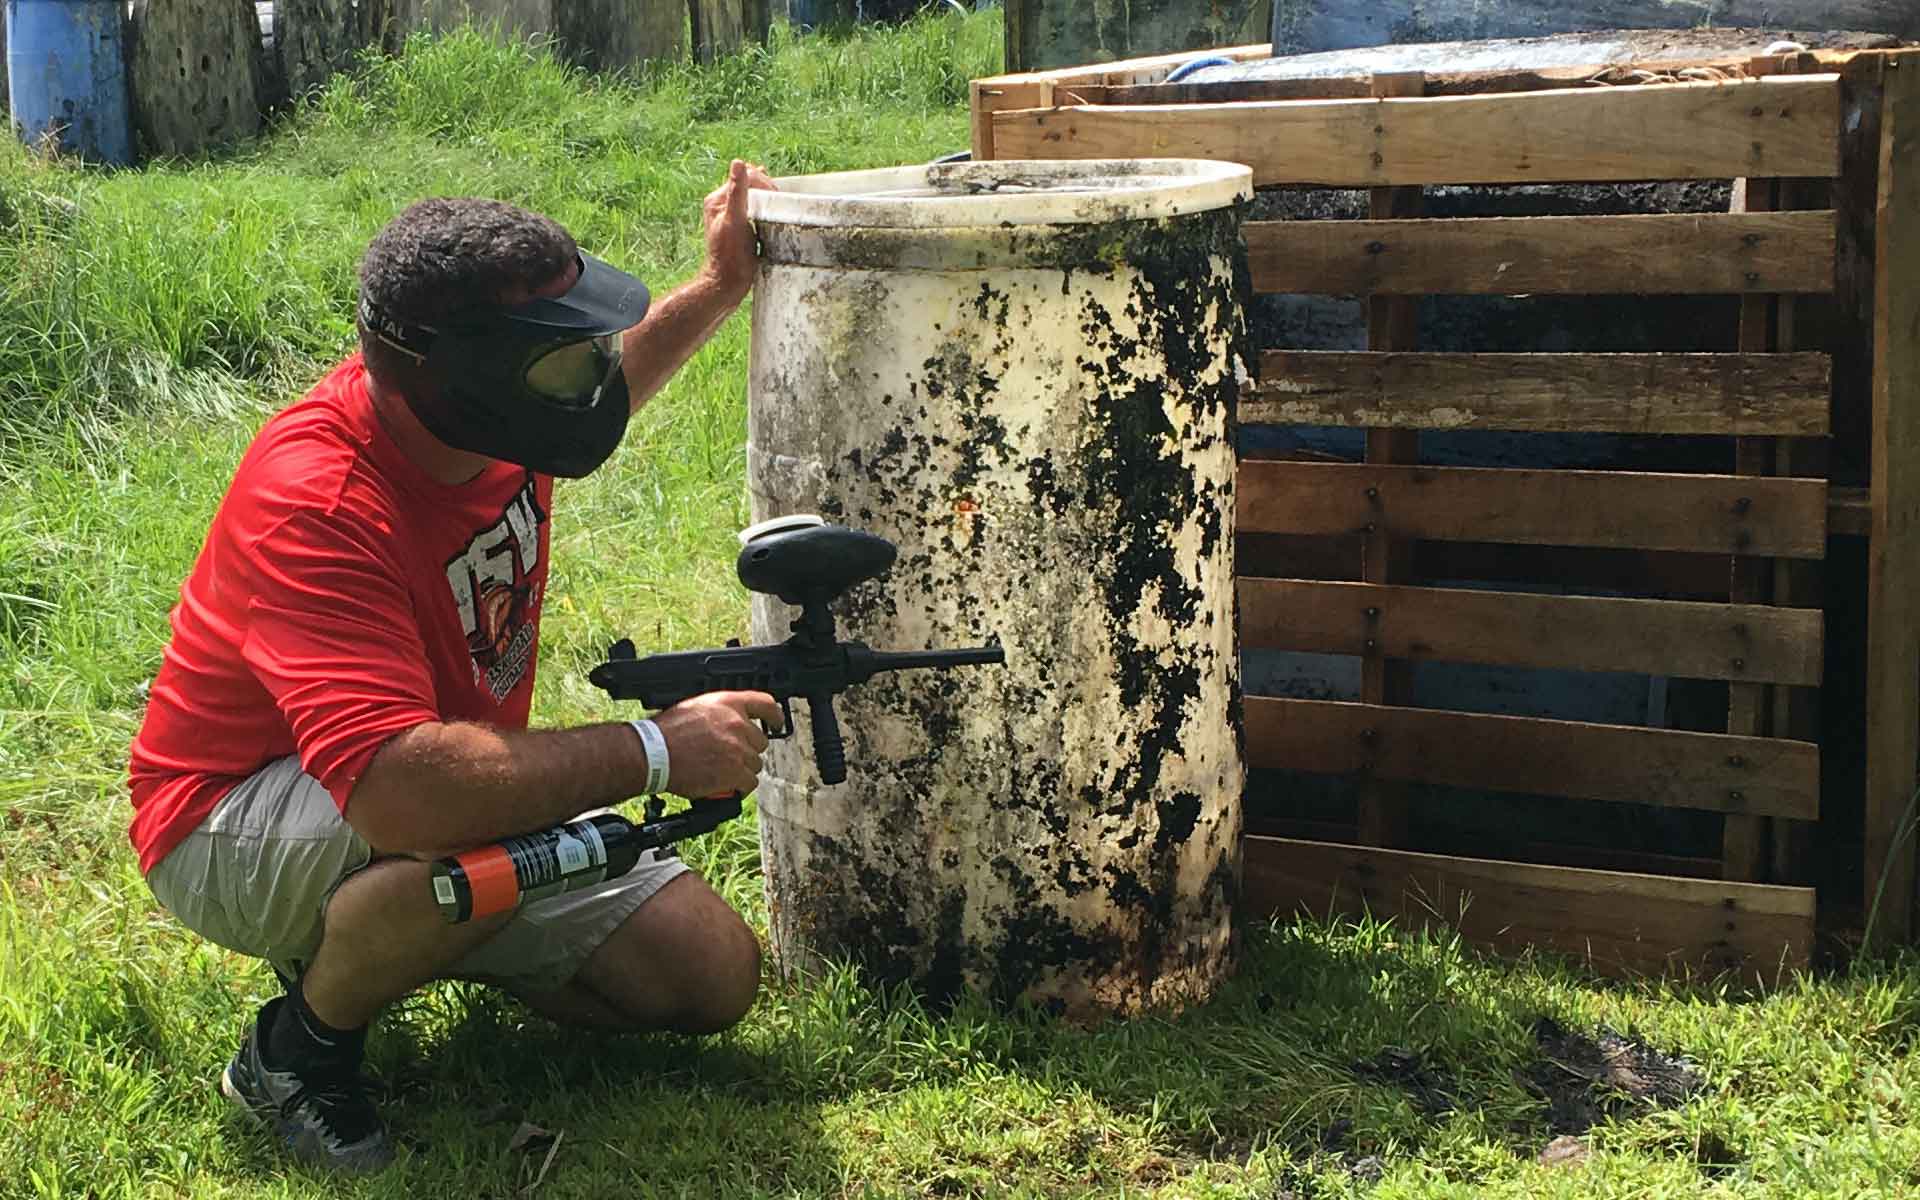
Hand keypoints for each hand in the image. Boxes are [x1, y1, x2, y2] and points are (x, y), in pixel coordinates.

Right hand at [651, 690, 784, 798]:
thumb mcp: (695, 707)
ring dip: (742, 769)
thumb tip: (730, 722)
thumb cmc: (666, 732)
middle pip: (760, 741)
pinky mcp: (735, 772)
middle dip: (747, 750)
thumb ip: (719, 714)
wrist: (654, 753)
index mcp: (728, 704)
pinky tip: (726, 786)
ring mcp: (738, 748)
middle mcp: (737, 724)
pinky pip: (749, 782)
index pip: (765, 704)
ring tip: (721, 772)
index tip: (777, 722)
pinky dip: (740, 787)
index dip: (775, 715)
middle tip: (729, 757)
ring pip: (755, 763)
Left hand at [699, 159, 776, 306]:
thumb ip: (737, 192)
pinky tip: (775, 209)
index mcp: (717, 199)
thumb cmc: (731, 256)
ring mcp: (732, 217)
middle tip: (780, 199)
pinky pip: (755, 210)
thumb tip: (739, 163)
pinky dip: (766, 207)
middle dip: (766, 187)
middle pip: (749, 185)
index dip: (763, 182)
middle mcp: (722, 205)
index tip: (776, 196)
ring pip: (753, 197)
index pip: (745, 178)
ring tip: (780, 201)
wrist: (728, 284)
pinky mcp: (741, 228)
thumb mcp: (735, 221)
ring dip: (767, 196)